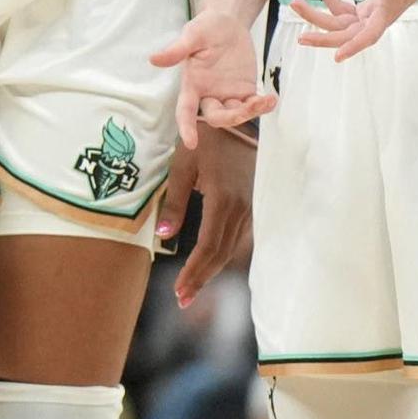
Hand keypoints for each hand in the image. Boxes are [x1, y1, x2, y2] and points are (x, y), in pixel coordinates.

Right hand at [149, 7, 274, 144]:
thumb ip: (177, 50)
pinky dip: (262, 106)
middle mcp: (208, 93)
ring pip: (236, 114)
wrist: (228, 22)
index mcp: (192, 84)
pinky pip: (253, 105)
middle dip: (231, 117)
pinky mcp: (244, 89)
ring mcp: (227, 93)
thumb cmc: (206, 28)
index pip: (185, 110)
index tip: (191, 143)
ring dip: (250, 112)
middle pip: (216, 117)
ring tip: (265, 100)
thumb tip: (153, 59)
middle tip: (248, 106)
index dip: (186, 126)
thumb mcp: (192, 34)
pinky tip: (271, 99)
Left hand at [167, 132, 253, 303]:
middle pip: (221, 254)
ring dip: (211, 271)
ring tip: (192, 288)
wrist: (237, 120)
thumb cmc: (204, 139)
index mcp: (223, 200)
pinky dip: (222, 254)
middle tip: (182, 299)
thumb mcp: (183, 165)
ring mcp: (250, 207)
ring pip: (231, 248)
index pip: (208, 247)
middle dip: (201, 279)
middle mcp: (241, 208)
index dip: (194, 272)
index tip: (179, 290)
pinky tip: (209, 265)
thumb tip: (164, 236)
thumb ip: (174, 202)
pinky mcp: (253, 204)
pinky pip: (238, 237)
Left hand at [285, 0, 417, 62]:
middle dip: (323, 36)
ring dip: (317, 16)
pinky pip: (343, 9)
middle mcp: (377, 17)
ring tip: (295, 4)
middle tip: (301, 37)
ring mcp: (371, 14)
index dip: (354, 46)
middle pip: (347, 34)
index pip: (370, 34)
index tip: (338, 56)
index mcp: (388, 10)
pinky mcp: (367, 7)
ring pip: (340, 24)